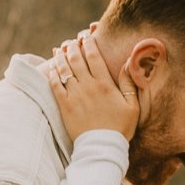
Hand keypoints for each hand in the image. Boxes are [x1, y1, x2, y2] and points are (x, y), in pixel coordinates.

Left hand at [46, 27, 139, 143]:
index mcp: (105, 84)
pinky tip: (52, 69)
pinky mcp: (64, 106)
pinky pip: (55, 85)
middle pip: (76, 59)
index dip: (88, 43)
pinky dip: (52, 74)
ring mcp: (74, 96)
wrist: (101, 147)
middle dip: (72, 46)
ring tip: (59, 50)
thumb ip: (130, 84)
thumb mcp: (133, 106)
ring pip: (64, 69)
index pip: (94, 56)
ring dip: (60, 57)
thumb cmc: (120, 128)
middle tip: (71, 41)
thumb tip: (128, 63)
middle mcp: (88, 86)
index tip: (86, 36)